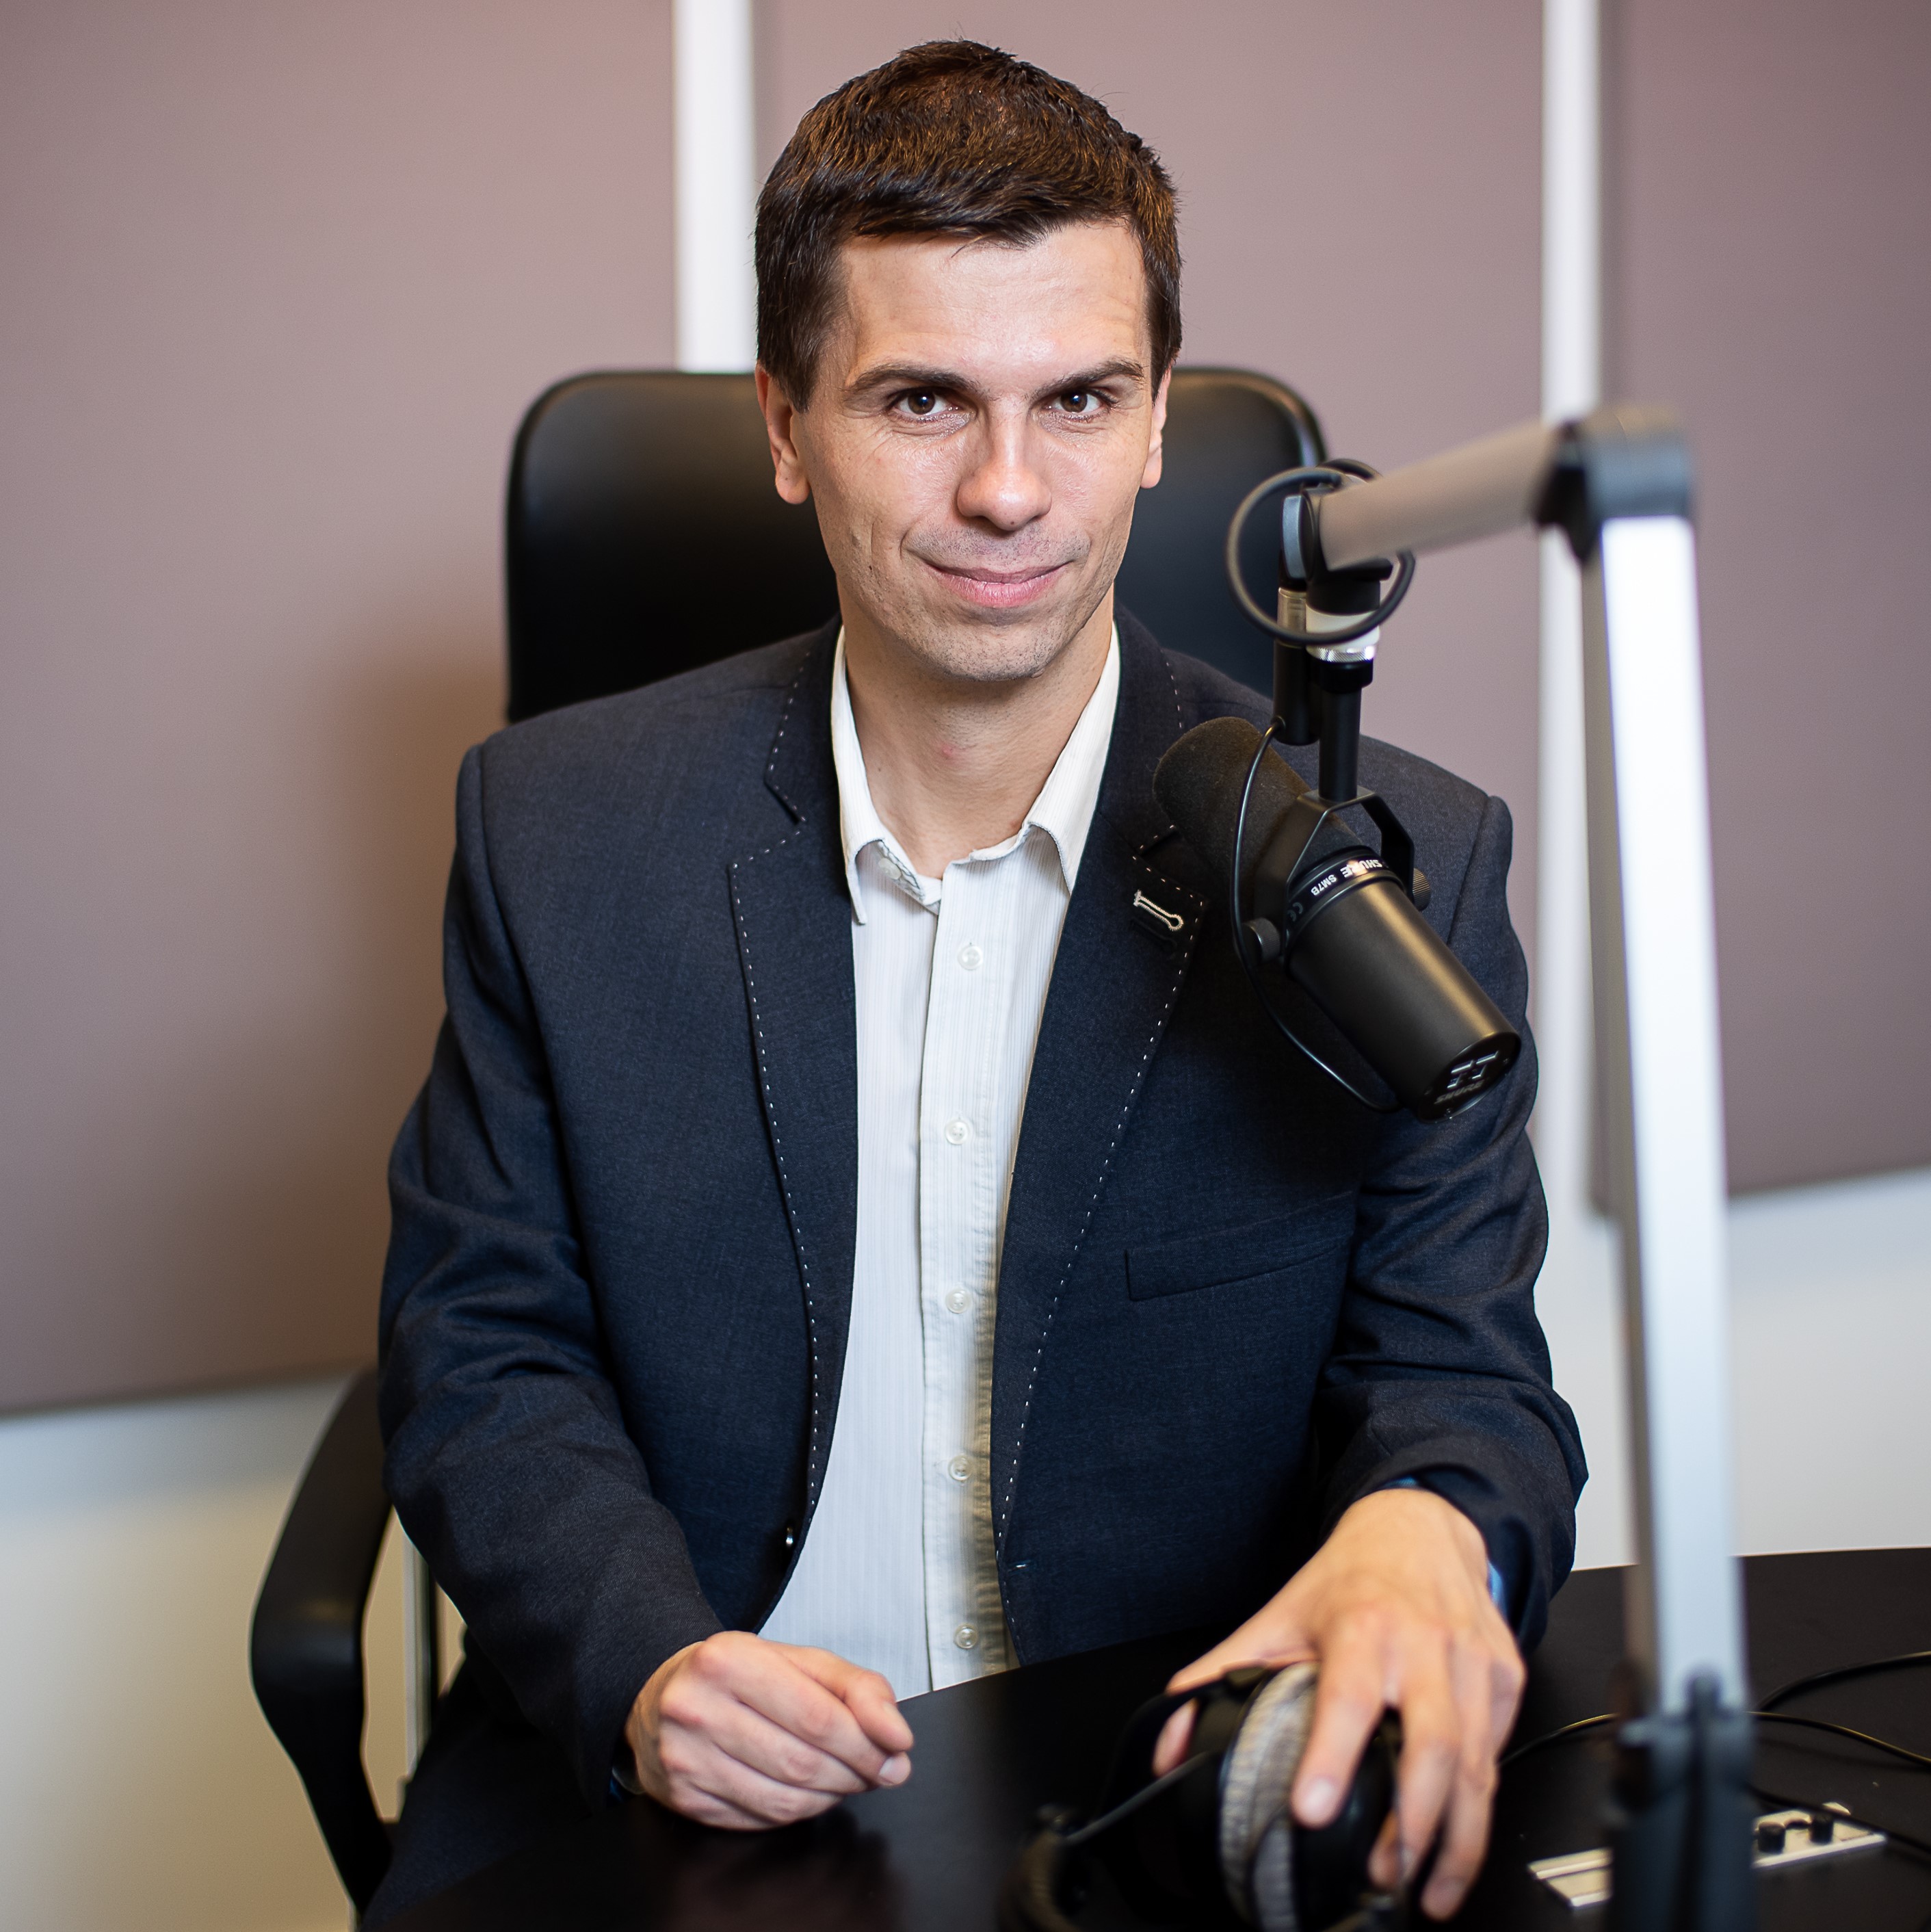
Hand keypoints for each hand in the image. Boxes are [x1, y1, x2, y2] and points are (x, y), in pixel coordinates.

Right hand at [624, 1630, 913, 1828]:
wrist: (662, 1696)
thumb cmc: (738, 1675)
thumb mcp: (799, 1660)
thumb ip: (855, 1688)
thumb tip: (896, 1735)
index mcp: (728, 1660)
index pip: (817, 1716)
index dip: (866, 1743)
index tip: (896, 1751)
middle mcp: (698, 1709)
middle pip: (802, 1762)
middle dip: (855, 1772)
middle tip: (879, 1769)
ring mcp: (686, 1760)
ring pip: (783, 1799)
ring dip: (830, 1796)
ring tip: (846, 1777)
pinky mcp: (685, 1799)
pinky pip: (760, 1819)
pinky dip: (798, 1810)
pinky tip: (809, 1791)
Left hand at [1151, 1488, 1522, 1918]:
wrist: (1421, 1528)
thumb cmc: (1353, 1578)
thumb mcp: (1279, 1616)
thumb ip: (1220, 1675)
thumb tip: (1171, 1742)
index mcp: (1362, 1624)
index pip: (1347, 1696)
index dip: (1330, 1755)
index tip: (1311, 1808)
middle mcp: (1424, 1643)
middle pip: (1431, 1743)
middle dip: (1411, 1820)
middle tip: (1383, 1870)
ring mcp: (1474, 1663)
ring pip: (1476, 1762)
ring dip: (1455, 1838)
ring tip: (1426, 1888)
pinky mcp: (1506, 1680)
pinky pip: (1497, 1754)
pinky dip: (1481, 1807)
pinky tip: (1457, 1842)